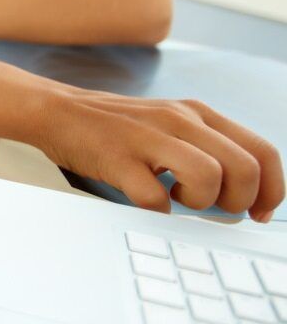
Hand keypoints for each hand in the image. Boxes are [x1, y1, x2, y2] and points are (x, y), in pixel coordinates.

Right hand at [36, 87, 283, 221]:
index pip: (263, 151)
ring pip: (209, 178)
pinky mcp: (118, 158)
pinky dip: (157, 209)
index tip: (258, 212)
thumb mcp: (170, 124)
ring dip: (200, 203)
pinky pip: (154, 197)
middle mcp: (179, 120)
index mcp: (198, 113)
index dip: (272, 189)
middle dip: (237, 201)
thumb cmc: (117, 127)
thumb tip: (242, 192)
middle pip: (244, 168)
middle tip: (213, 207)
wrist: (58, 112)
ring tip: (177, 198)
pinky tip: (146, 199)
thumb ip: (206, 147)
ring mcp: (148, 138)